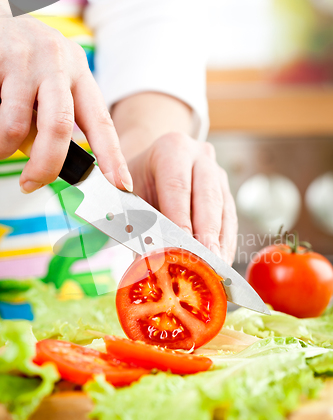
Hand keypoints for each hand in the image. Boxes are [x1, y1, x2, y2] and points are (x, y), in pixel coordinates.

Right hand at [0, 5, 131, 192]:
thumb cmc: (28, 63)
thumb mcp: (54, 82)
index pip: (101, 121)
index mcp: (80, 73)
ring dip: (5, 148)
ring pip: (15, 125)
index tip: (122, 185)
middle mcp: (57, 63)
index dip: (112, 157)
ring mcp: (25, 59)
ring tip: (2, 150)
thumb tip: (58, 164)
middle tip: (33, 183)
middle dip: (46, 165)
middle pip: (59, 127)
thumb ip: (60, 117)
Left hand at [127, 132, 237, 264]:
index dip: (181, 220)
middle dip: (207, 235)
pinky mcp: (227, 193)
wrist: (150, 166)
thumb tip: (147, 262)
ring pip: (224, 211)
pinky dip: (225, 244)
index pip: (178, 187)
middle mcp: (200, 157)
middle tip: (207, 263)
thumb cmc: (136, 182)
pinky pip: (230, 221)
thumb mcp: (129, 196)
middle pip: (208, 198)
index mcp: (172, 149)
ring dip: (220, 244)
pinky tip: (220, 265)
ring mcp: (218, 174)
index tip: (183, 248)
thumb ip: (137, 224)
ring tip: (216, 271)